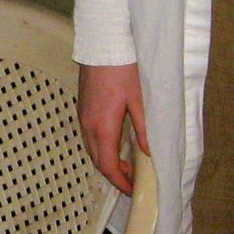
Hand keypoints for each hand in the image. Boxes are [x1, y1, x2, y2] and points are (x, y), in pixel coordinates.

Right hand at [77, 62, 146, 195]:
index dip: (120, 182)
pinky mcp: (83, 108)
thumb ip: (144, 128)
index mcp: (102, 127)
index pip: (108, 166)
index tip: (131, 190)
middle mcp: (88, 125)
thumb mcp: (140, 100)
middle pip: (98, 161)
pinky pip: (89, 136)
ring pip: (92, 149)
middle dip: (114, 174)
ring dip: (107, 161)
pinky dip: (101, 148)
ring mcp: (83, 116)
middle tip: (132, 180)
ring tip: (126, 164)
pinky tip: (115, 143)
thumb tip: (150, 152)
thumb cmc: (122, 69)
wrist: (103, 43)